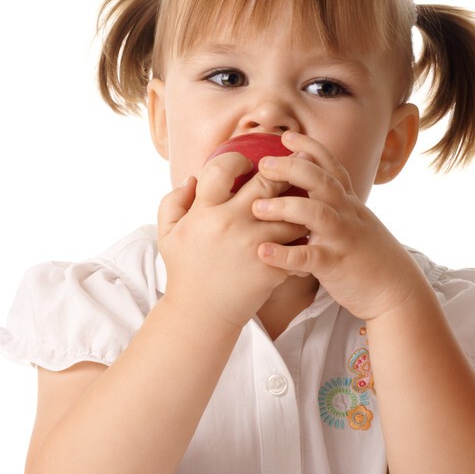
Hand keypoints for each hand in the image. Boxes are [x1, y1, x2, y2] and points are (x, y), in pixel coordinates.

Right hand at [157, 151, 308, 328]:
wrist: (202, 314)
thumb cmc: (186, 270)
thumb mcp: (168, 234)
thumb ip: (174, 201)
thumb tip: (193, 177)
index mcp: (204, 212)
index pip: (224, 168)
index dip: (238, 159)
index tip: (248, 163)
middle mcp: (230, 223)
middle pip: (267, 183)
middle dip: (282, 172)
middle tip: (292, 168)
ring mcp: (253, 244)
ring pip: (290, 212)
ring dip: (299, 204)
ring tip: (306, 198)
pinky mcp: (272, 266)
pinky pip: (298, 242)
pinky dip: (304, 236)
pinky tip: (307, 232)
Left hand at [251, 131, 425, 320]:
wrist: (395, 289)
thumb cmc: (368, 255)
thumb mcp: (355, 220)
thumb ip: (334, 202)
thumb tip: (310, 183)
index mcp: (348, 202)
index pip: (330, 166)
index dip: (309, 148)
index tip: (286, 136)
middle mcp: (346, 214)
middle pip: (320, 180)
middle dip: (291, 168)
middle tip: (263, 164)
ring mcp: (341, 238)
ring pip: (315, 213)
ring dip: (284, 207)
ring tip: (256, 207)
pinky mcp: (335, 264)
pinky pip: (309, 257)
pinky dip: (285, 255)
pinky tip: (263, 252)